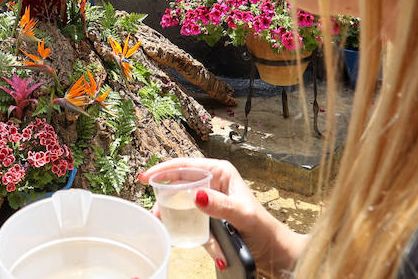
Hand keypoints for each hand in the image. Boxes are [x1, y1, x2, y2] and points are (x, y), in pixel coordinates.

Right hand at [138, 157, 305, 276]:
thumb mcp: (241, 215)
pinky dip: (188, 233)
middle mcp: (213, 182)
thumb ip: (219, 205)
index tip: (144, 178)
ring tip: (163, 227)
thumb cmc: (263, 228)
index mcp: (220, 172)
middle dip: (165, 198)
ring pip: (182, 205)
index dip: (163, 170)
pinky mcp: (209, 218)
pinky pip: (191, 222)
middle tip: (154, 212)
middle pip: (179, 184)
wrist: (273, 251)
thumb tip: (196, 195)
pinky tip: (186, 240)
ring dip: (175, 219)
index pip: (185, 165)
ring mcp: (210, 200)